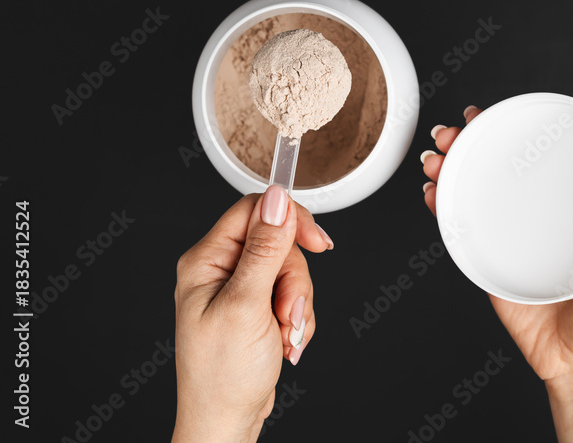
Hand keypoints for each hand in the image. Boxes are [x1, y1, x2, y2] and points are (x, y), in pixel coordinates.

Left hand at [172, 186, 333, 441]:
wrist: (225, 420)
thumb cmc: (223, 374)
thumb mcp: (247, 305)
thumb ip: (264, 249)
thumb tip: (277, 199)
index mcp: (206, 260)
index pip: (255, 211)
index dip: (290, 222)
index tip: (318, 244)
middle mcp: (220, 270)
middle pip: (279, 245)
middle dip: (295, 282)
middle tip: (288, 313)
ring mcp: (238, 290)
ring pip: (290, 272)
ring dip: (298, 306)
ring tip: (285, 335)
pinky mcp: (255, 308)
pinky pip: (291, 296)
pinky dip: (297, 320)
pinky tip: (285, 342)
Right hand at [422, 106, 572, 441]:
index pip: (549, 159)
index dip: (521, 130)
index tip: (496, 112)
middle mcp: (544, 218)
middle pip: (503, 169)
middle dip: (471, 143)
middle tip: (454, 132)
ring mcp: (514, 239)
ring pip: (477, 193)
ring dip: (452, 169)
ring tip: (437, 157)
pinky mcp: (491, 265)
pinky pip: (464, 231)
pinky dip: (443, 208)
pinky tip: (432, 194)